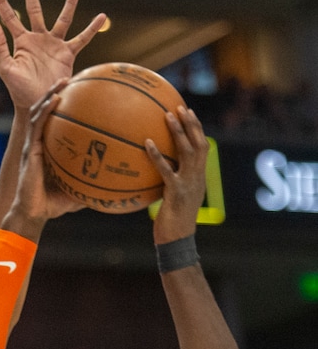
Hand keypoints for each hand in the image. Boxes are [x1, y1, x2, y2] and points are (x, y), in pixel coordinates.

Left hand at [0, 0, 106, 110]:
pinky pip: (81, 39)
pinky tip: (101, 17)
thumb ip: (0, 47)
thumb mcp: (6, 69)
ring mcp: (53, 45)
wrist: (37, 105)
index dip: (2, 2)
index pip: (9, 17)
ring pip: (62, 19)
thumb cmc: (19, 91)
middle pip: (34, 9)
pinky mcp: (67, 54)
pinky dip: (92, 29)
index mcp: (21, 42)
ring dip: (69, 4)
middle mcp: (38, 39)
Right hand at [2, 85, 85, 234]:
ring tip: (62, 82)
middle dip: (56, 93)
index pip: (55, 124)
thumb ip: (93, 183)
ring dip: (50, 95)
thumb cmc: (53, 205)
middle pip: (46, 112)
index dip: (63, 107)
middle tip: (71, 79)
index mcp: (47, 150)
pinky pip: (37, 125)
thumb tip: (116, 183)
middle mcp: (38, 144)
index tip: (78, 94)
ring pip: (39, 113)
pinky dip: (46, 110)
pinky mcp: (30, 150)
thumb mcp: (78, 190)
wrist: (33, 214)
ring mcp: (32, 146)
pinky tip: (56, 99)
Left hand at [145, 107, 208, 243]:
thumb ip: (170, 184)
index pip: (202, 148)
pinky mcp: (176, 192)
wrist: (177, 241)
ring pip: (187, 152)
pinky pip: (166, 169)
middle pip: (198, 144)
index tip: (189, 112)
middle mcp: (197, 178)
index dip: (197, 129)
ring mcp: (188, 184)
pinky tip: (147, 143)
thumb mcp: (174, 200)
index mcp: (198, 178)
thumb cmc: (172, 224)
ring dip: (178, 132)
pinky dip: (157, 155)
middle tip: (180, 107)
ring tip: (167, 115)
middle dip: (191, 124)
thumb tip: (154, 174)